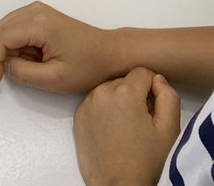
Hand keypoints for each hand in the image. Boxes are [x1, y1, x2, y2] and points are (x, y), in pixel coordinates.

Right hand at [0, 1, 122, 94]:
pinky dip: (16, 43)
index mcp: (38, 24)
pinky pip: (17, 26)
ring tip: (26, 66)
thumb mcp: (55, 79)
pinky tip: (31, 57)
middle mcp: (35, 10)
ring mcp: (38, 10)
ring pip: (7, 27)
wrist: (111, 52)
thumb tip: (7, 65)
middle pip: (1, 29)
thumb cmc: (87, 68)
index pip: (2, 37)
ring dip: (9, 48)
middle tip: (13, 75)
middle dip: (1, 54)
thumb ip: (24, 73)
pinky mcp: (41, 14)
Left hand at [73, 68, 180, 185]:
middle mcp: (102, 91)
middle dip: (135, 95)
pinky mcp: (78, 114)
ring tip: (126, 127)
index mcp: (125, 91)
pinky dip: (104, 109)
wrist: (117, 185)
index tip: (153, 107)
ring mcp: (87, 102)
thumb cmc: (146, 160)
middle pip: (125, 80)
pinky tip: (111, 130)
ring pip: (109, 89)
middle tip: (141, 120)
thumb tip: (157, 79)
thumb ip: (168, 97)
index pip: (143, 72)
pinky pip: (95, 101)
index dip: (152, 88)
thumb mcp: (169, 129)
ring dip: (119, 100)